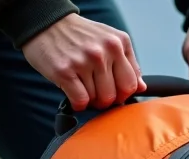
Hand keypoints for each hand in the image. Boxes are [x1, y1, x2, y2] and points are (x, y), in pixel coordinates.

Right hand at [23, 13, 144, 111]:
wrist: (46, 24)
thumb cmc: (78, 35)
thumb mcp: (109, 41)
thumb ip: (128, 63)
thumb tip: (142, 87)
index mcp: (119, 43)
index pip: (131, 84)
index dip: (122, 94)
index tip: (112, 92)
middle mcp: (104, 51)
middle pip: (115, 96)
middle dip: (105, 100)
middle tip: (95, 93)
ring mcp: (84, 61)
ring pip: (97, 100)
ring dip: (89, 100)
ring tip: (81, 86)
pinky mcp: (65, 71)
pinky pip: (80, 101)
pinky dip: (78, 103)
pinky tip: (73, 93)